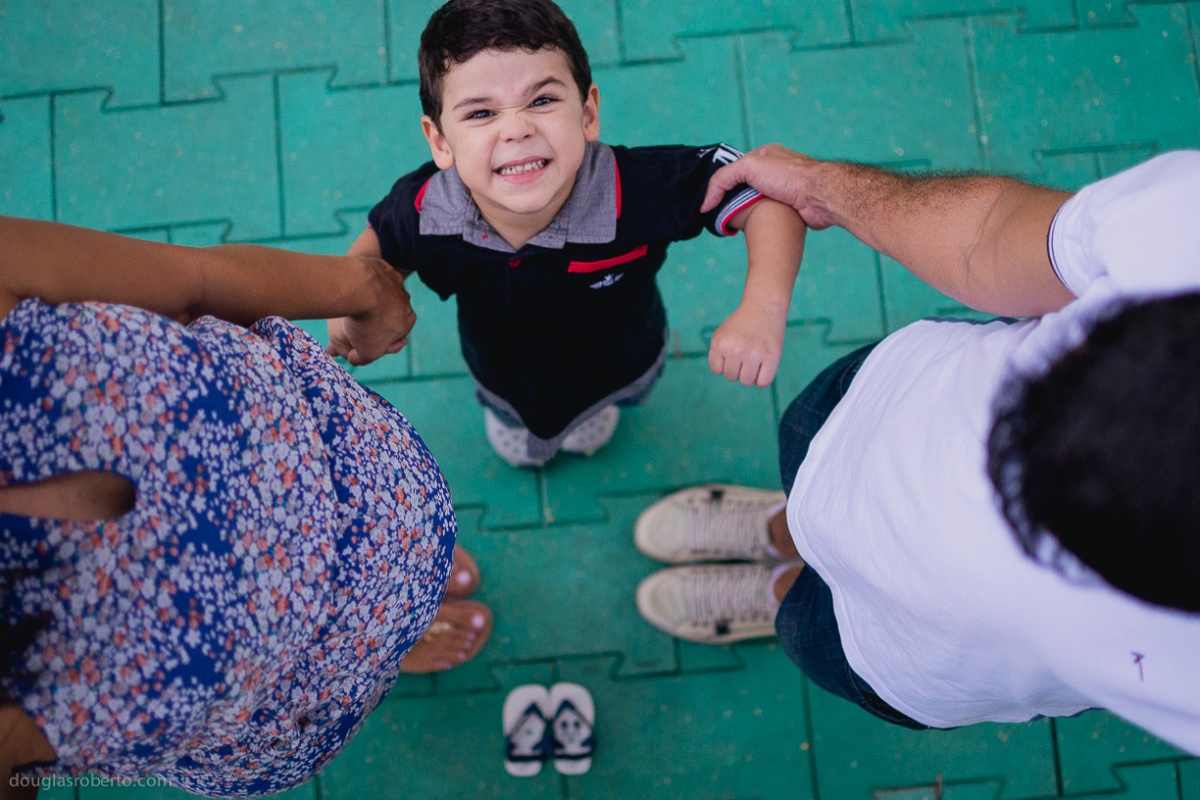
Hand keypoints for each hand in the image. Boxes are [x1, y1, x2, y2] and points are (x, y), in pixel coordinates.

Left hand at [326, 257, 415, 364]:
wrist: (361, 288)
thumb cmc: (368, 324)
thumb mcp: (367, 352)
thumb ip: (363, 359)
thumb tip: (354, 358)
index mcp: (408, 320)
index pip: (396, 334)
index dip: (379, 341)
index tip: (362, 342)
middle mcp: (405, 301)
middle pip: (388, 314)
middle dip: (373, 322)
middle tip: (354, 326)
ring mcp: (395, 283)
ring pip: (380, 296)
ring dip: (369, 302)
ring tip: (349, 307)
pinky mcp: (382, 268)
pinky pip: (373, 279)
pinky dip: (364, 284)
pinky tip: (351, 290)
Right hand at [701, 144, 835, 229]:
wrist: (820, 196)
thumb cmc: (788, 176)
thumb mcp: (748, 168)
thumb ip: (722, 180)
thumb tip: (706, 204)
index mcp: (765, 155)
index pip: (734, 169)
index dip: (721, 184)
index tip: (711, 202)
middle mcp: (774, 170)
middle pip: (744, 186)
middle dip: (733, 199)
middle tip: (720, 214)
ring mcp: (783, 188)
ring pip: (755, 202)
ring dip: (746, 212)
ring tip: (734, 224)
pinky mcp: (791, 206)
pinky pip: (768, 214)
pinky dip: (759, 220)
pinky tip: (752, 227)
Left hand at [708, 303, 785, 386]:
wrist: (763, 307)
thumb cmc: (741, 325)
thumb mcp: (722, 335)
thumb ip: (717, 354)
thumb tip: (724, 375)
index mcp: (720, 343)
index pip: (717, 370)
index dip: (724, 363)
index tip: (732, 353)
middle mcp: (735, 349)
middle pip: (731, 377)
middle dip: (737, 368)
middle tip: (745, 353)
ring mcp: (754, 354)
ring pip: (746, 381)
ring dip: (750, 374)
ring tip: (754, 359)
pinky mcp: (771, 356)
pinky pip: (763, 383)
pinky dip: (762, 380)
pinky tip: (763, 367)